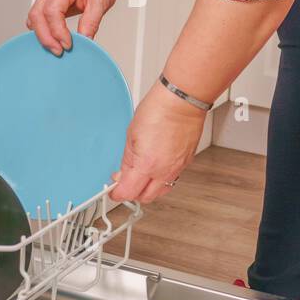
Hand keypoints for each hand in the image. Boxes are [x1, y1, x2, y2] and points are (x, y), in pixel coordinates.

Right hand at [26, 0, 118, 53]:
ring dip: (42, 35)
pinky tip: (52, 38)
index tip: (68, 45)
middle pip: (36, 15)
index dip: (57, 31)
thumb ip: (91, 21)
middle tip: (59, 51)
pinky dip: (41, 30)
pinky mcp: (47, 1)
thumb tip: (84, 40)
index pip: (52, 11)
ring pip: (33, 17)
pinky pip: (37, 17)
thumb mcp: (101, 2)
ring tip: (56, 47)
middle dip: (45, 37)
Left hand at [109, 82, 205, 203]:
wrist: (181, 102)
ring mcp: (177, 168)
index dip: (118, 194)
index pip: (129, 192)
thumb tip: (123, 173)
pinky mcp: (186, 162)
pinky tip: (155, 167)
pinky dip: (161, 179)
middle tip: (125, 182)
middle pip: (145, 197)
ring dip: (148, 188)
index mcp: (147, 164)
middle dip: (133, 193)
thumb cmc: (158, 110)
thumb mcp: (131, 135)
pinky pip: (172, 179)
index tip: (114, 191)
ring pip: (160, 191)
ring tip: (140, 176)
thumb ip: (127, 159)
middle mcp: (164, 171)